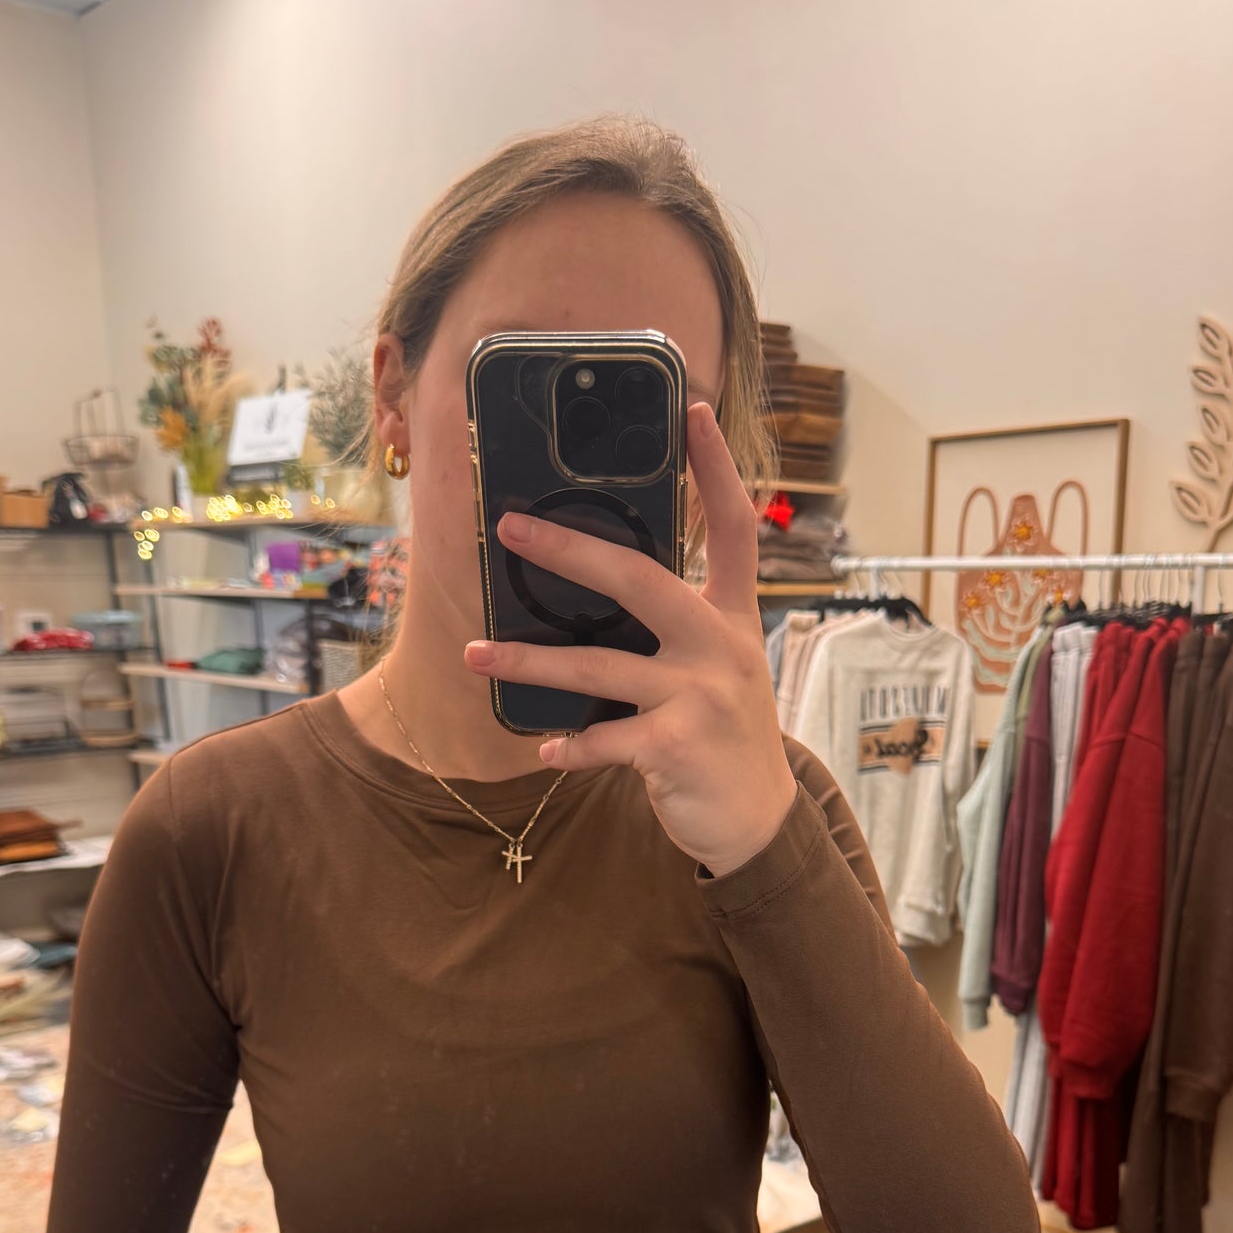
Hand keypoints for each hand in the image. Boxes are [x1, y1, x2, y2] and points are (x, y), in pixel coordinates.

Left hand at [464, 401, 798, 877]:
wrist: (759, 822)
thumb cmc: (723, 738)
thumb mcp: (719, 670)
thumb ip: (676, 630)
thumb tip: (598, 591)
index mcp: (730, 617)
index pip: (732, 528)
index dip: (715, 469)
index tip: (696, 411)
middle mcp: (719, 645)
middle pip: (639, 578)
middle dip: (567, 550)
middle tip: (509, 527)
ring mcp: (700, 695)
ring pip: (597, 665)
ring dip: (528, 663)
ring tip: (473, 654)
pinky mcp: (677, 746)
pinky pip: (605, 738)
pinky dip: (571, 745)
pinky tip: (545, 748)